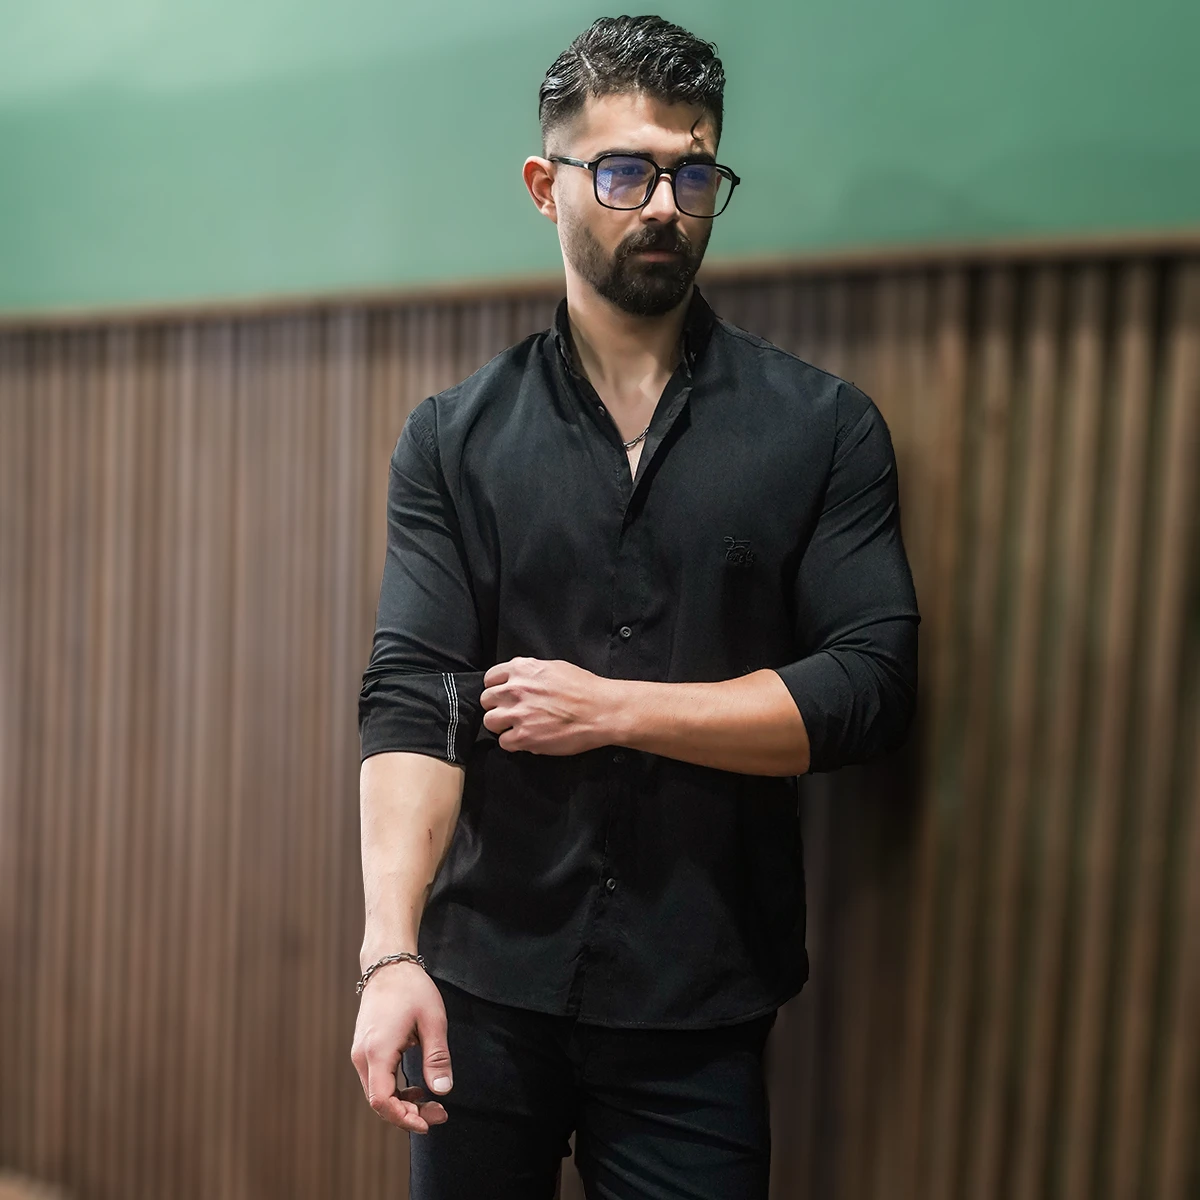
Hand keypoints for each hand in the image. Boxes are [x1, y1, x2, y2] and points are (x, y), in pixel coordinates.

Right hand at [350, 962, 452, 1133]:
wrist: (388, 965)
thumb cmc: (412, 988)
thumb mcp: (433, 1021)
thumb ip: (437, 1057)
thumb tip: (442, 1090)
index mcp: (377, 1050)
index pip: (382, 1100)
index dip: (403, 1118)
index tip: (428, 1123)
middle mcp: (362, 1056)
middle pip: (379, 1102)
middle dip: (408, 1115)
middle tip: (439, 1114)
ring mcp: (360, 1053)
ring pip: (377, 1094)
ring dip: (402, 1104)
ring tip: (432, 1104)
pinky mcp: (364, 1050)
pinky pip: (377, 1081)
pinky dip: (395, 1091)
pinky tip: (416, 1089)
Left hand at [481, 657, 615, 753]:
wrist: (601, 711)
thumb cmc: (584, 689)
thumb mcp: (554, 667)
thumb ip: (531, 672)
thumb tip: (519, 680)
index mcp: (522, 669)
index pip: (490, 678)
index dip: (496, 688)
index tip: (503, 696)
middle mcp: (515, 689)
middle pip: (486, 700)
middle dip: (497, 706)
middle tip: (511, 713)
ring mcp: (518, 714)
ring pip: (490, 722)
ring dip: (501, 725)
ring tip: (517, 727)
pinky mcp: (524, 737)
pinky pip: (503, 742)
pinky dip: (513, 742)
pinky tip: (526, 739)